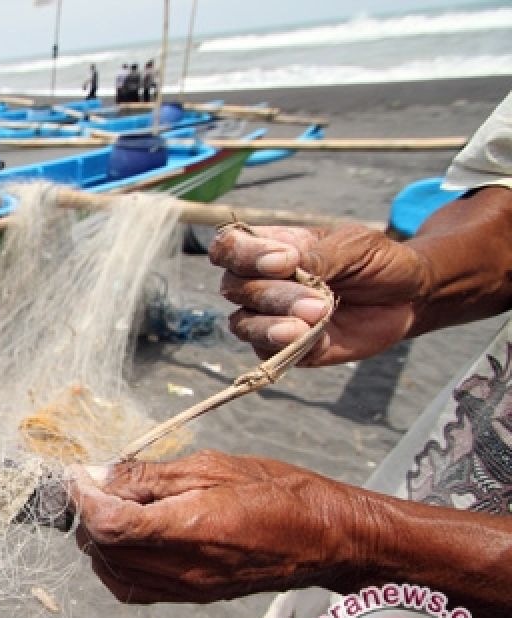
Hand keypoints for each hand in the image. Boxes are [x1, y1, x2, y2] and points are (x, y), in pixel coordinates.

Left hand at [66, 451, 379, 602]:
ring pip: (112, 571)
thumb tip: (102, 476)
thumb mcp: (212, 466)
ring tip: (116, 504)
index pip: (111, 524)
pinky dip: (115, 562)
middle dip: (88, 514)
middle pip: (104, 549)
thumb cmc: (277, 492)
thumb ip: (151, 476)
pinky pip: (132, 587)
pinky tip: (127, 535)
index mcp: (191, 528)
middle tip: (98, 483)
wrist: (325, 537)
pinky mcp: (190, 596)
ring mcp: (186, 587)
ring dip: (99, 538)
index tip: (76, 475)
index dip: (83, 498)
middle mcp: (184, 567)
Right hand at [209, 224, 426, 365]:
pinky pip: (264, 351)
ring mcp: (268, 318)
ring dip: (273, 323)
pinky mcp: (283, 349)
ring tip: (316, 318)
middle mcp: (260, 283)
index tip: (284, 261)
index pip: (228, 247)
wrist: (409, 299)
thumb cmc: (378, 263)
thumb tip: (284, 264)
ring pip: (241, 323)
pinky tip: (312, 337)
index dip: (242, 254)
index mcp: (270, 249)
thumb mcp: (355, 246)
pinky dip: (285, 345)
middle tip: (320, 298)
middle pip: (233, 287)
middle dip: (273, 294)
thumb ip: (318, 255)